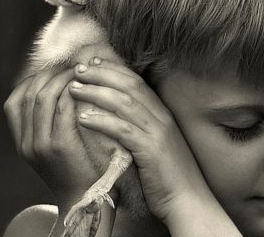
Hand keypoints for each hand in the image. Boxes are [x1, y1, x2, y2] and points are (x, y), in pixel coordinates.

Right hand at [3, 67, 102, 210]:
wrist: (84, 198)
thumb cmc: (75, 169)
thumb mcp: (52, 147)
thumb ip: (47, 124)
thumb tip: (58, 89)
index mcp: (21, 142)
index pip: (15, 100)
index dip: (32, 80)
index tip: (54, 70)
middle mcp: (26, 142)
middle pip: (30, 94)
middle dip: (51, 74)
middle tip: (71, 64)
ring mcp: (40, 145)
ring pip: (45, 97)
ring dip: (64, 79)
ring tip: (81, 71)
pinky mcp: (61, 146)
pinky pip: (63, 109)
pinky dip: (73, 93)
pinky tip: (86, 87)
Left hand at [68, 58, 211, 222]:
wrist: (188, 199)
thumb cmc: (169, 174)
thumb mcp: (157, 143)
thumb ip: (143, 126)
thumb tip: (119, 114)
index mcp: (163, 114)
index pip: (137, 82)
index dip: (114, 69)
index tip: (93, 64)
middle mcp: (162, 117)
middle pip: (129, 85)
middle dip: (102, 74)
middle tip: (78, 70)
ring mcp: (158, 132)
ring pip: (125, 102)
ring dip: (96, 92)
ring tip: (74, 89)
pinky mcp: (151, 150)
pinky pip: (123, 129)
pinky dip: (102, 121)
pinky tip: (84, 118)